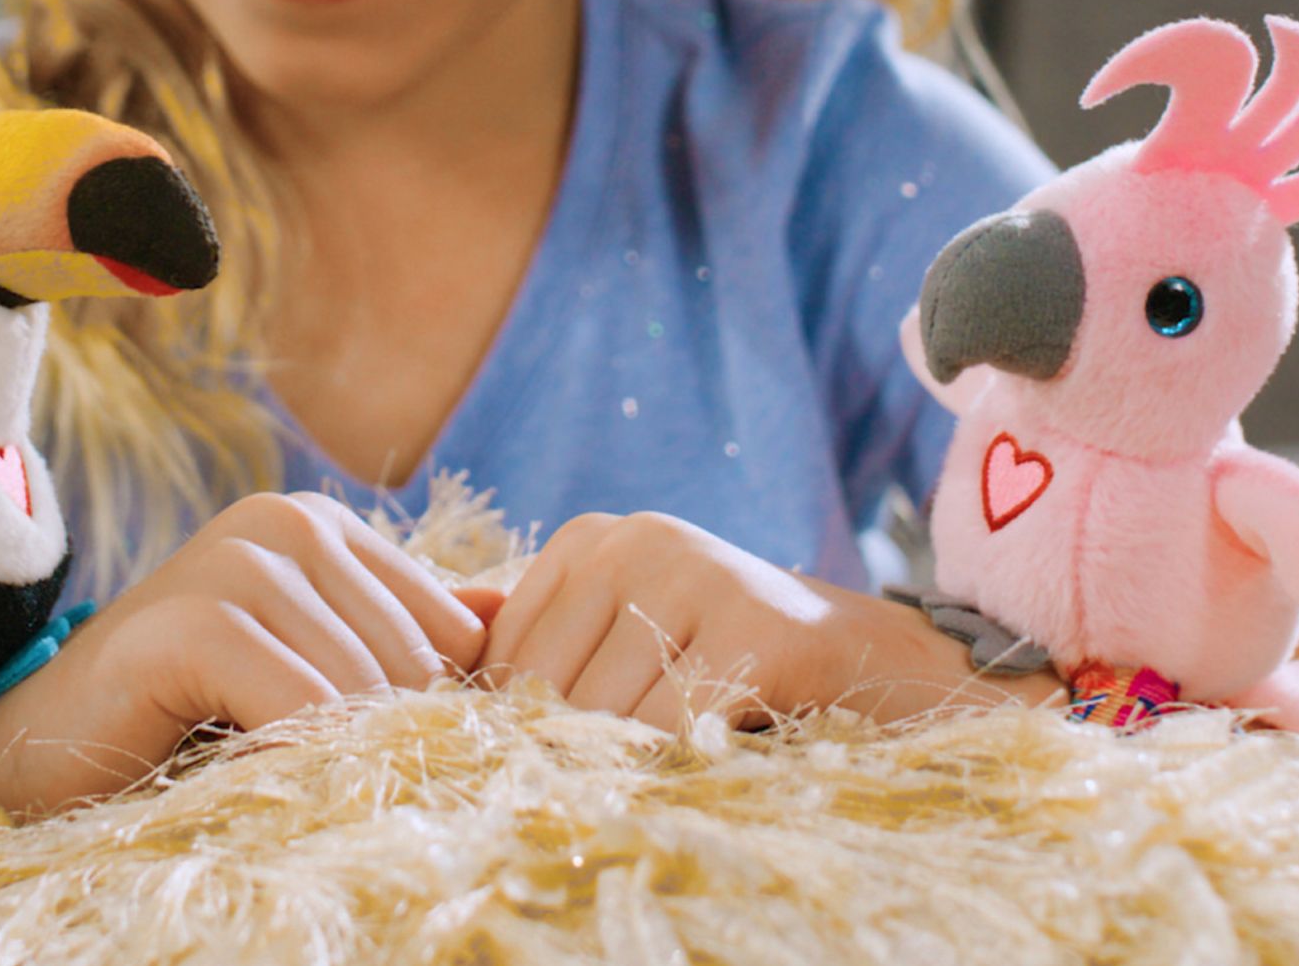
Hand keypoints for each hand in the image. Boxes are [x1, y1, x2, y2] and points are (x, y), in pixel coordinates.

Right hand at [0, 490, 490, 814]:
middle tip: (347, 792)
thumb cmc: (186, 718)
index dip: (439, 710)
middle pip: (414, 661)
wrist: (41, 747)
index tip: (401, 766)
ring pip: (362, 687)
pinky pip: (299, 707)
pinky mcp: (193, 619)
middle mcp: (285, 523)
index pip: (449, 629)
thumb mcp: (309, 669)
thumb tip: (514, 613)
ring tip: (297, 790)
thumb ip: (400, 637)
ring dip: (340, 758)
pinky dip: (294, 760)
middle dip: (393, 739)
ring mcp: (235, 559)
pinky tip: (256, 781)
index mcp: (323, 526)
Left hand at [471, 511, 847, 732]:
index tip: (564, 745)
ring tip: (668, 748)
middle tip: (621, 759)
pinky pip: (671, 726)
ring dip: (627, 758)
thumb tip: (445, 625)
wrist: (853, 652)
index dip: (522, 720)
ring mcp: (696, 574)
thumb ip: (536, 630)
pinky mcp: (752, 626)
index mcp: (588, 538)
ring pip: (605, 713)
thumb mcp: (618, 624)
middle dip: (572, 743)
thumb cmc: (715, 650)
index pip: (504, 655)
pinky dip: (676, 759)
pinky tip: (706, 746)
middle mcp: (635, 540)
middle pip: (548, 688)